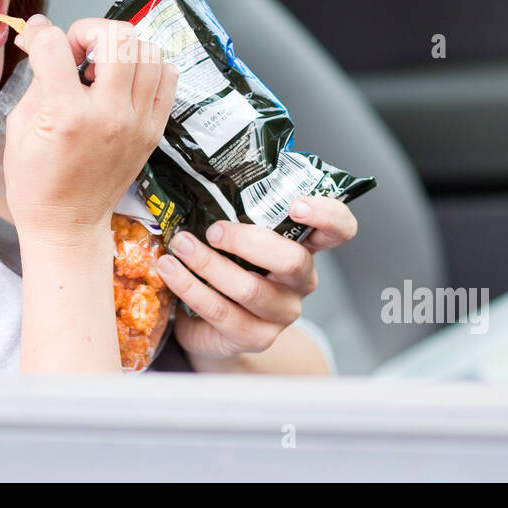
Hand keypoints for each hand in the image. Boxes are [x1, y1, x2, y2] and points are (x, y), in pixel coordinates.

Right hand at [4, 14, 177, 250]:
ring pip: (148, 50)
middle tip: (77, 51)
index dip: (41, 35)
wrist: (68, 225)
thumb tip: (39, 32)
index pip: (56, 46)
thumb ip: (35, 75)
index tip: (37, 43)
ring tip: (101, 67)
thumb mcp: (20, 126)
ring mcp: (138, 123)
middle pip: (117, 37)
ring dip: (121, 47)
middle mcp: (110, 115)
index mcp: (67, 116)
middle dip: (90, 30)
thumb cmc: (37, 182)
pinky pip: (167, 77)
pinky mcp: (154, 130)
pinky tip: (124, 81)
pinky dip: (148, 67)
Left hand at [156, 196, 357, 360]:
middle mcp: (300, 281)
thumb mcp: (240, 237)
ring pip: (249, 289)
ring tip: (179, 245)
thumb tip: (205, 171)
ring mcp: (281, 312)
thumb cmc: (229, 267)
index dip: (327, 216)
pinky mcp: (255, 337)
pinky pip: (220, 311)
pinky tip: (169, 270)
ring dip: (207, 263)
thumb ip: (238, 211)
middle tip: (214, 230)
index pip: (338, 230)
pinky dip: (190, 286)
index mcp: (304, 247)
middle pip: (292, 260)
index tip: (296, 205)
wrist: (212, 326)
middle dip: (248, 241)